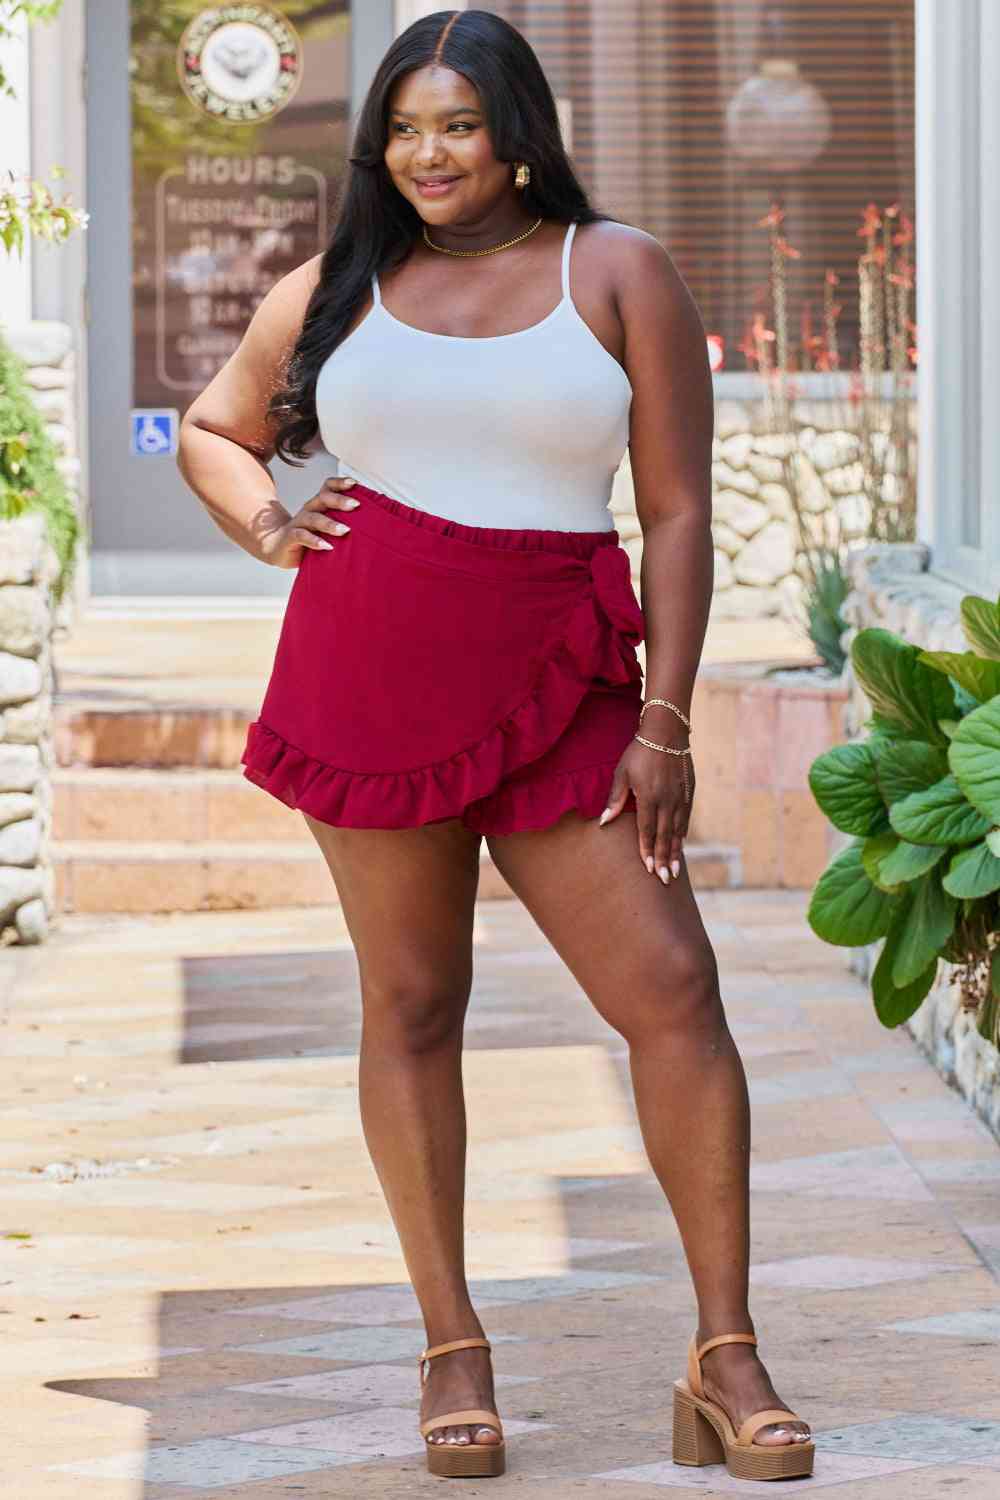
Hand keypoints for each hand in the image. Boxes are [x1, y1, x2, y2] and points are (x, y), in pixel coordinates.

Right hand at [259, 476, 359, 568]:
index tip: (355, 484)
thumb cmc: (308, 537)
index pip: (327, 487)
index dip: (340, 483)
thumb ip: (343, 522)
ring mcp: (298, 523)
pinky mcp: (290, 538)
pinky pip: (301, 536)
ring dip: (329, 524)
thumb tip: (373, 525)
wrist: (278, 547)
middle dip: (339, 500)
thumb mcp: (326, 528)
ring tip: (344, 531)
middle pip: (322, 498)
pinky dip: (314, 541)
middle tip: (355, 505)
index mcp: (318, 505)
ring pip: (313, 518)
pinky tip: (326, 546)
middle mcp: (308, 510)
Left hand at [598, 728, 694, 884]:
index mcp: (649, 797)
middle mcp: (667, 800)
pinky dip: (682, 833)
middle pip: (664, 836)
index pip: (647, 830)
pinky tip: (681, 844)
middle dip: (664, 859)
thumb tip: (603, 822)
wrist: (667, 732)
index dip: (647, 850)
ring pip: (677, 830)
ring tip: (674, 871)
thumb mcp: (621, 773)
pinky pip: (685, 817)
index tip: (648, 868)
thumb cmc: (639, 751)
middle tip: (665, 880)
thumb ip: (615, 799)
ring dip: (675, 851)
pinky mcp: (688, 791)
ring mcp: (680, 797)